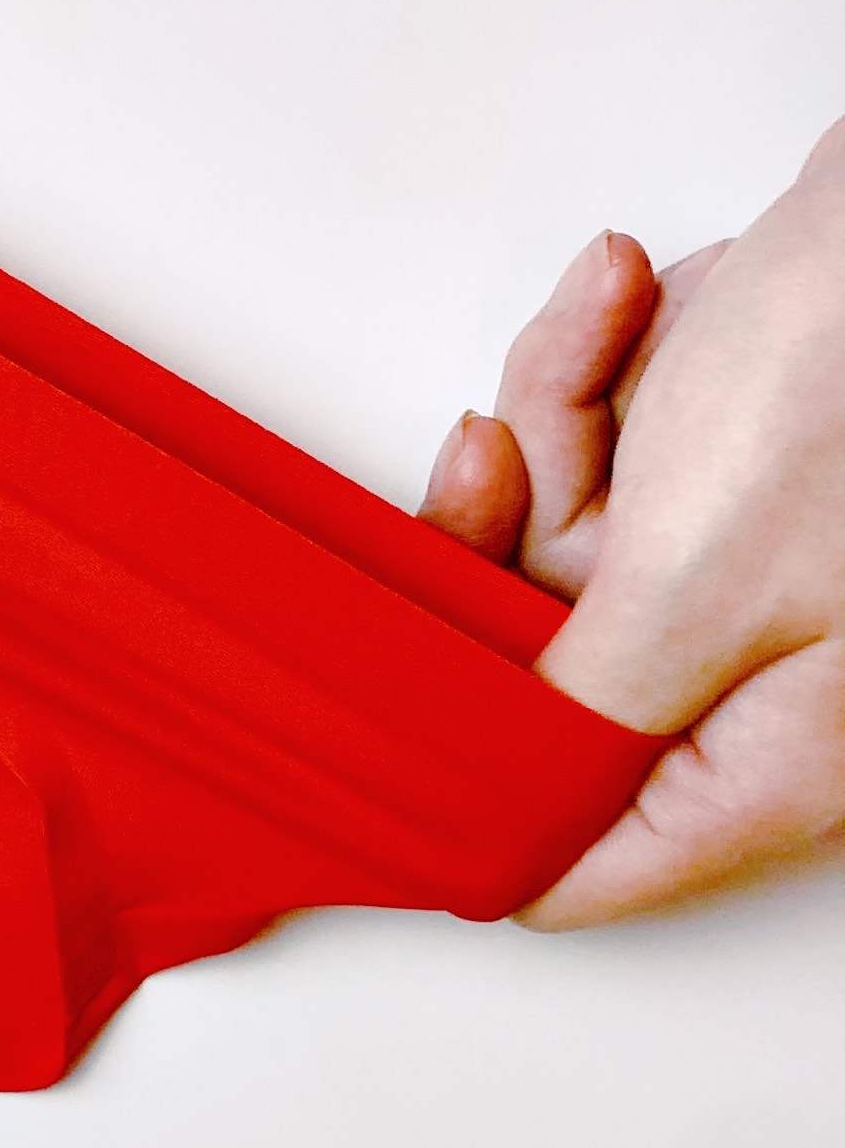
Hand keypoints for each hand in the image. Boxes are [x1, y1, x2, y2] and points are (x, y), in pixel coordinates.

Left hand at [420, 120, 844, 922]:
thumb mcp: (691, 580)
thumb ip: (584, 703)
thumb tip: (502, 786)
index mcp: (780, 758)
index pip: (595, 862)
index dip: (474, 810)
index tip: (364, 737)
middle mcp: (782, 684)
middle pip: (553, 668)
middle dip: (510, 533)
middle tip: (500, 445)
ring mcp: (771, 575)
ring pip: (572, 533)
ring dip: (564, 411)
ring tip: (617, 312)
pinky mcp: (759, 474)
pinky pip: (622, 445)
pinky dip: (607, 361)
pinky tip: (637, 286)